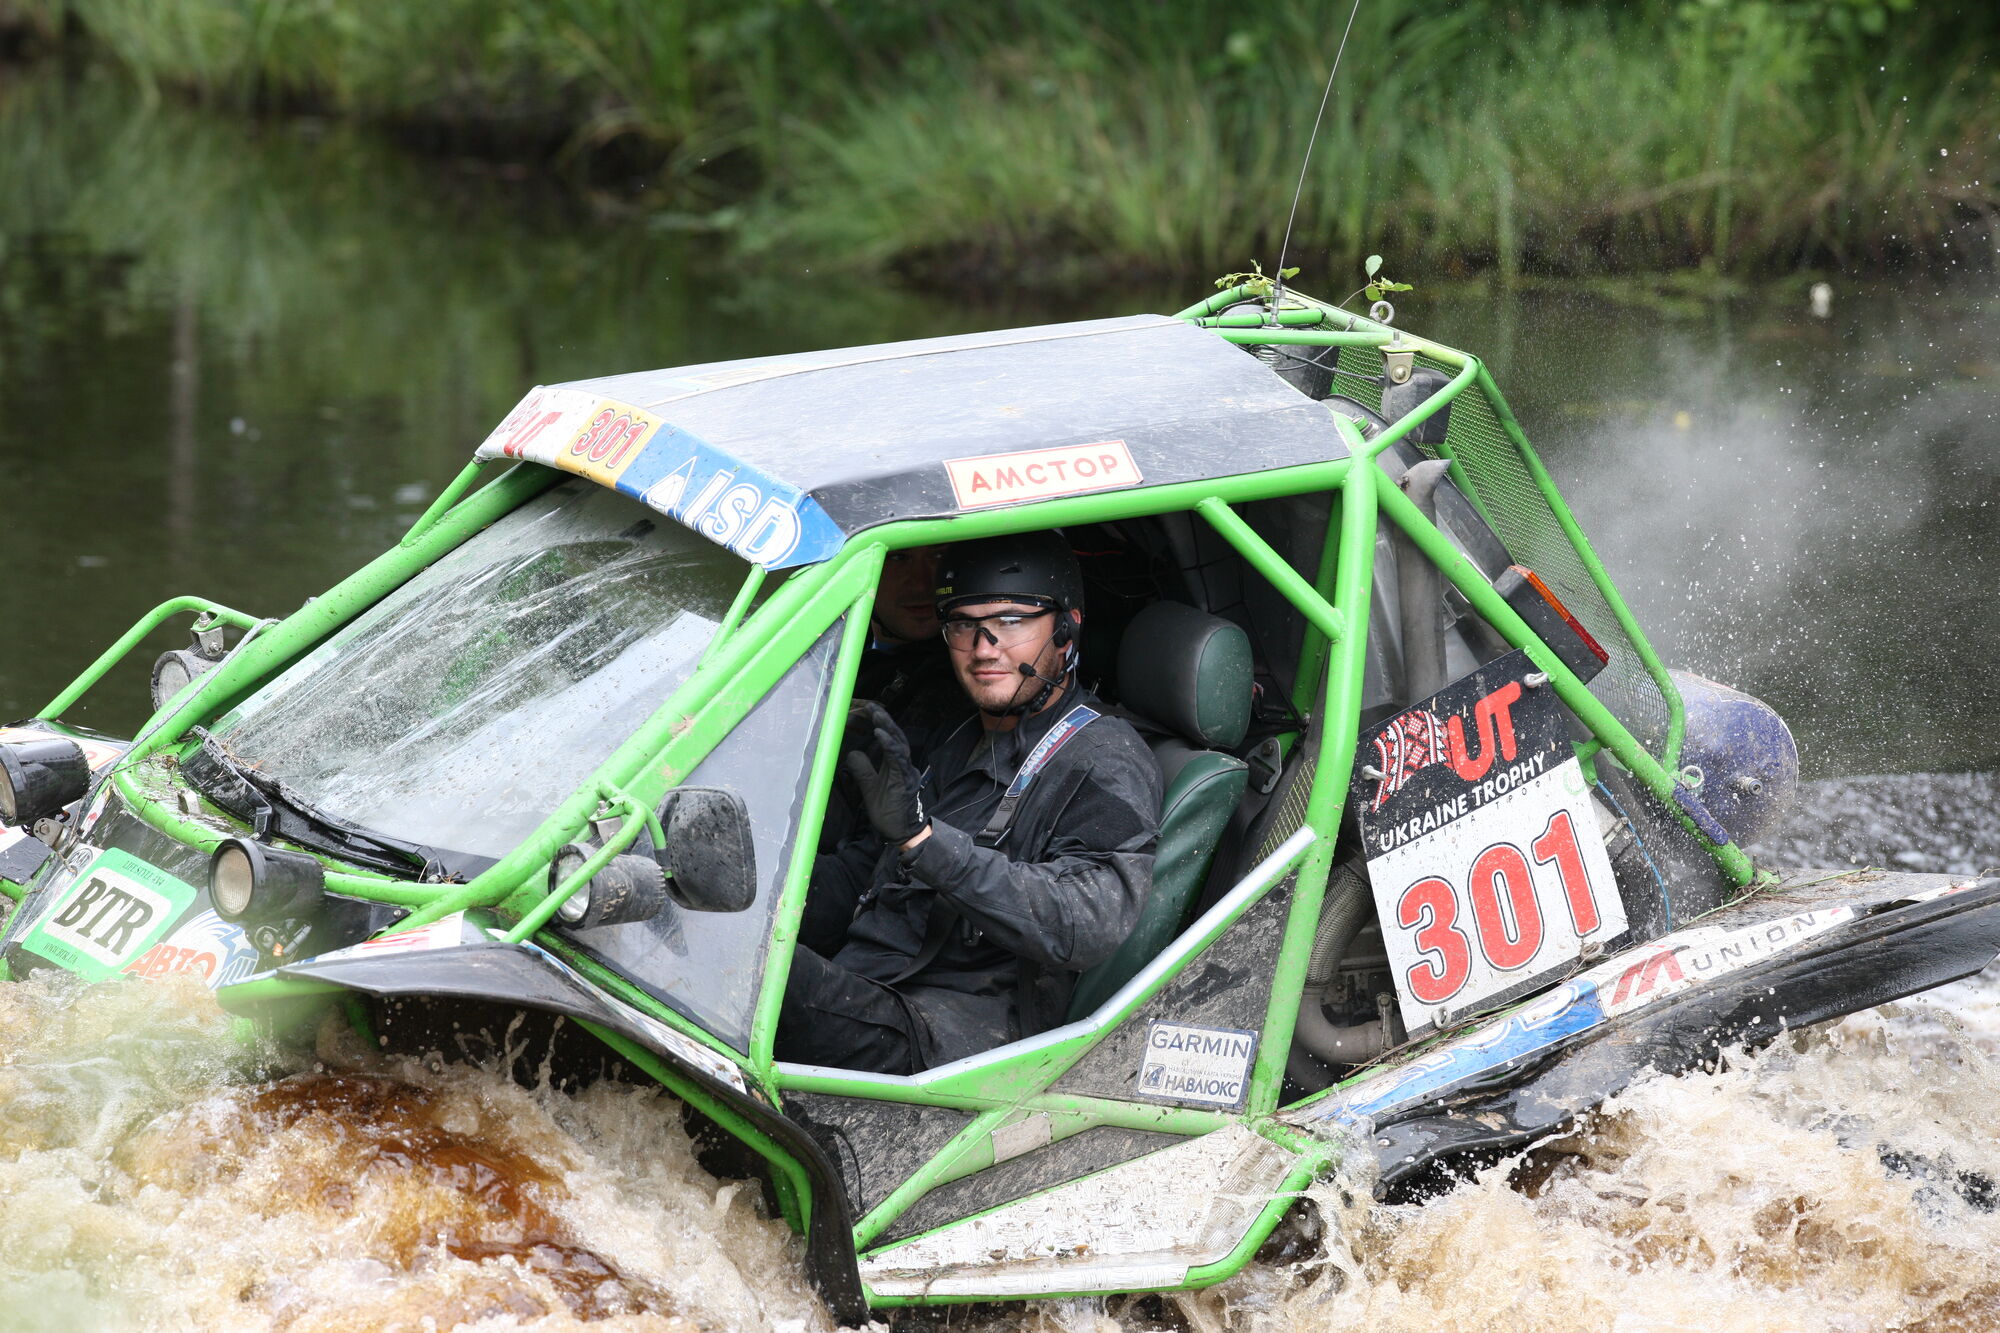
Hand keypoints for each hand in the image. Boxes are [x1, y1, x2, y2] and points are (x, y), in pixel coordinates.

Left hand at [842, 701, 927, 844]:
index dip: (881, 724)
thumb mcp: (869, 788)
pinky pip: (897, 758)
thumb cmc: (889, 811)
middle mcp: (903, 765)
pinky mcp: (904, 780)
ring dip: (887, 727)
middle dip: (884, 719)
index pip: (890, 739)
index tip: (870, 710)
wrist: (902, 833)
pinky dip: (889, 745)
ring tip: (876, 713)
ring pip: (899, 743)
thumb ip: (863, 770)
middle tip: (871, 705)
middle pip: (896, 736)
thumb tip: (852, 752)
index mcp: (895, 765)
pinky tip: (880, 734)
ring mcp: (905, 771)